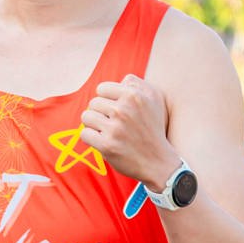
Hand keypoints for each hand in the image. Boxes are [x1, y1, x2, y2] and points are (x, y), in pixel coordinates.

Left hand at [79, 73, 176, 188]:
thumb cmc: (153, 129)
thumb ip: (137, 83)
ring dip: (94, 125)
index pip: (101, 89)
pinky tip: (104, 141)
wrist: (159, 162)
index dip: (106, 100)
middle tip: (114, 124)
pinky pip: (85, 133)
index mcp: (134, 95)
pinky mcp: (107, 145)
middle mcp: (124, 110)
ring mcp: (115, 128)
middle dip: (100, 113)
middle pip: (93, 103)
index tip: (115, 110)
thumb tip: (120, 80)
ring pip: (86, 116)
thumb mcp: (154, 99)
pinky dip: (91, 138)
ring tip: (107, 131)